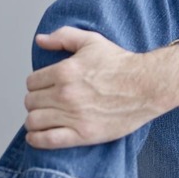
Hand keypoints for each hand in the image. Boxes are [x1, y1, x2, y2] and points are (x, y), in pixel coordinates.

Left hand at [23, 27, 163, 149]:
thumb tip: (40, 40)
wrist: (148, 86)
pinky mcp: (83, 134)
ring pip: (34, 121)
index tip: (45, 87)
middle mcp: (66, 94)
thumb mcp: (92, 41)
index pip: (32, 82)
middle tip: (46, 101)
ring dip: (34, 119)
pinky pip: (47, 140)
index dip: (37, 84)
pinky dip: (36, 139)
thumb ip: (63, 37)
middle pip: (31, 101)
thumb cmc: (122, 64)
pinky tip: (36, 136)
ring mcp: (74, 116)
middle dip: (36, 100)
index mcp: (65, 71)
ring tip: (42, 118)